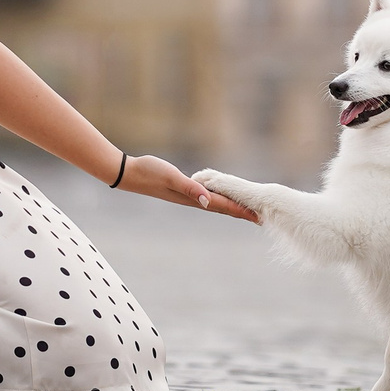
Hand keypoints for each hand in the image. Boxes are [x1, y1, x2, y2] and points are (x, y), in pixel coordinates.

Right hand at [118, 155, 260, 221]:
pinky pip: (205, 196)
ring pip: (215, 204)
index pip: (222, 206)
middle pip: (222, 208)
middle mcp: (192, 199)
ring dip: (230, 207)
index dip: (241, 211)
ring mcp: (187, 196)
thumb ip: (190, 188)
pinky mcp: (182, 190)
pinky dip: (217, 198)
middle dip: (240, 212)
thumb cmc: (150, 172)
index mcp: (193, 198)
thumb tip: (208, 201)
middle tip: (259, 217)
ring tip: (244, 210)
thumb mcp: (171, 177)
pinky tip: (218, 197)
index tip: (257, 216)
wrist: (130, 173)